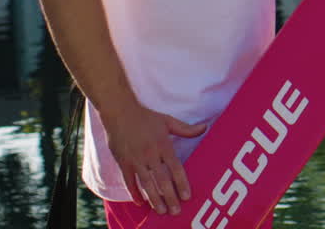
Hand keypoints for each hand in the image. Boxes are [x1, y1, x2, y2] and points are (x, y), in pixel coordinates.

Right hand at [102, 100, 206, 214]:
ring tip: (161, 211)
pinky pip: (130, 181)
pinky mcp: (123, 162)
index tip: (187, 196)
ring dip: (154, 199)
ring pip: (147, 183)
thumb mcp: (168, 121)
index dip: (182, 183)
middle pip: (162, 179)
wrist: (119, 112)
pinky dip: (134, 193)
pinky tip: (141, 203)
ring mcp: (136, 159)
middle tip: (176, 211)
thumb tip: (205, 127)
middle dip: (170, 196)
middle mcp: (150, 154)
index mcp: (164, 145)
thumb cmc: (146, 117)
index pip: (175, 168)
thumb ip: (186, 129)